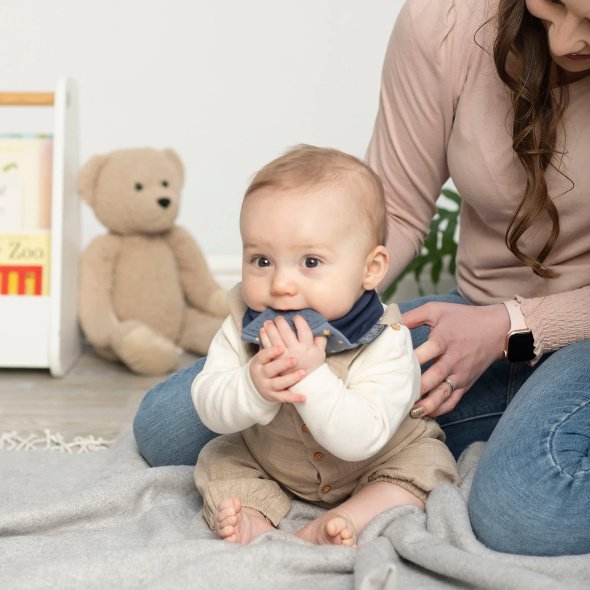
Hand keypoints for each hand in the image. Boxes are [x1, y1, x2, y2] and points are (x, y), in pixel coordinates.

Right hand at [249, 343, 306, 403]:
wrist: (256, 385)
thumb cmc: (265, 364)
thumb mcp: (263, 354)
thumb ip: (271, 341)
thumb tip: (282, 324)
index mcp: (259, 361)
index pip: (263, 355)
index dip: (271, 351)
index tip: (280, 347)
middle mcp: (262, 373)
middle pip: (271, 369)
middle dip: (282, 364)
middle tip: (294, 360)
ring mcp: (268, 385)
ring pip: (279, 383)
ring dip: (290, 378)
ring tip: (302, 373)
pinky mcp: (274, 396)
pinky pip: (285, 398)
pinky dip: (294, 397)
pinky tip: (304, 397)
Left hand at [260, 315, 326, 374]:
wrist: (303, 384)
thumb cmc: (312, 365)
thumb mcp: (320, 353)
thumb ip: (321, 340)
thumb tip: (321, 326)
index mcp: (308, 348)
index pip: (304, 330)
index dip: (300, 321)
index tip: (296, 317)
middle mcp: (296, 352)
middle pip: (287, 333)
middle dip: (282, 323)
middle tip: (279, 318)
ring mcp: (284, 357)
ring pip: (275, 339)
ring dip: (271, 328)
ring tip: (268, 322)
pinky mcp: (274, 362)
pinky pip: (267, 347)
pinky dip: (264, 338)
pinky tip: (262, 331)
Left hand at [402, 302, 508, 417]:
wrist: (497, 330)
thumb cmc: (462, 318)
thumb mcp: (436, 310)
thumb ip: (411, 316)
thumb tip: (389, 323)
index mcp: (444, 340)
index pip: (427, 352)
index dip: (410, 360)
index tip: (393, 365)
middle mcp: (452, 360)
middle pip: (433, 378)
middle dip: (415, 388)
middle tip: (395, 394)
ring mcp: (460, 375)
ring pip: (442, 395)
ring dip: (426, 405)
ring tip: (409, 411)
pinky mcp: (465, 385)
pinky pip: (452, 402)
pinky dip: (439, 410)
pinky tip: (423, 413)